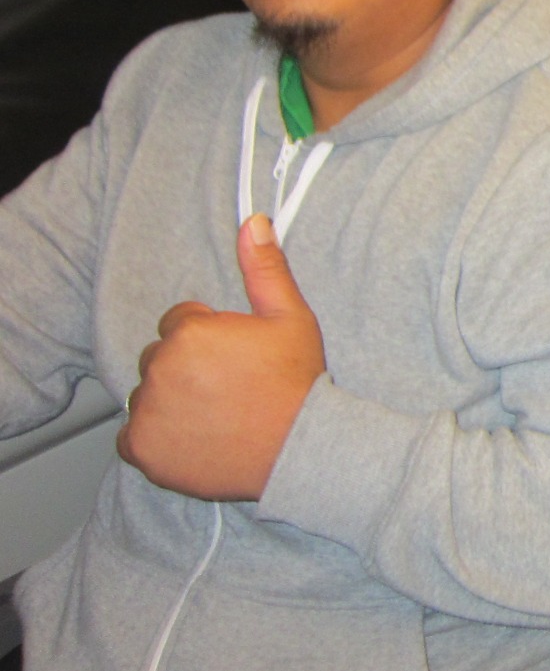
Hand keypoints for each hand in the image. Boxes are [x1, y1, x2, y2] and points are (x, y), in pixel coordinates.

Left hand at [119, 215, 327, 500]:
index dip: (210, 339)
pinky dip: (156, 436)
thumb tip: (252, 222)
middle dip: (185, 368)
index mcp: (189, 333)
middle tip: (226, 388)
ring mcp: (147, 411)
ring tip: (213, 415)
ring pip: (147, 395)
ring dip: (170, 400)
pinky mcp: (142, 447)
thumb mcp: (290, 317)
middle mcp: (159, 368)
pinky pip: (132, 435)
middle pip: (160, 358)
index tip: (234, 358)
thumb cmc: (295, 382)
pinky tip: (193, 437)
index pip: (179, 324)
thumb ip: (264, 269)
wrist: (296, 447)